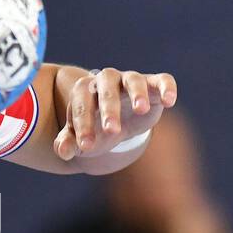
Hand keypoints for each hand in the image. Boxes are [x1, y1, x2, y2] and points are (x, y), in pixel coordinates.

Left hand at [54, 67, 177, 160]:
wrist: (117, 122)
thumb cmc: (94, 128)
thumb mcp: (80, 136)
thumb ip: (68, 142)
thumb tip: (63, 152)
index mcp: (84, 91)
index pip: (81, 105)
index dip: (83, 126)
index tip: (86, 147)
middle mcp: (106, 80)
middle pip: (106, 89)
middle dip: (109, 109)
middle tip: (112, 131)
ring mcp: (130, 80)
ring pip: (133, 80)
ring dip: (136, 93)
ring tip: (139, 109)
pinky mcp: (153, 84)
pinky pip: (161, 80)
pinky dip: (166, 87)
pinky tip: (169, 101)